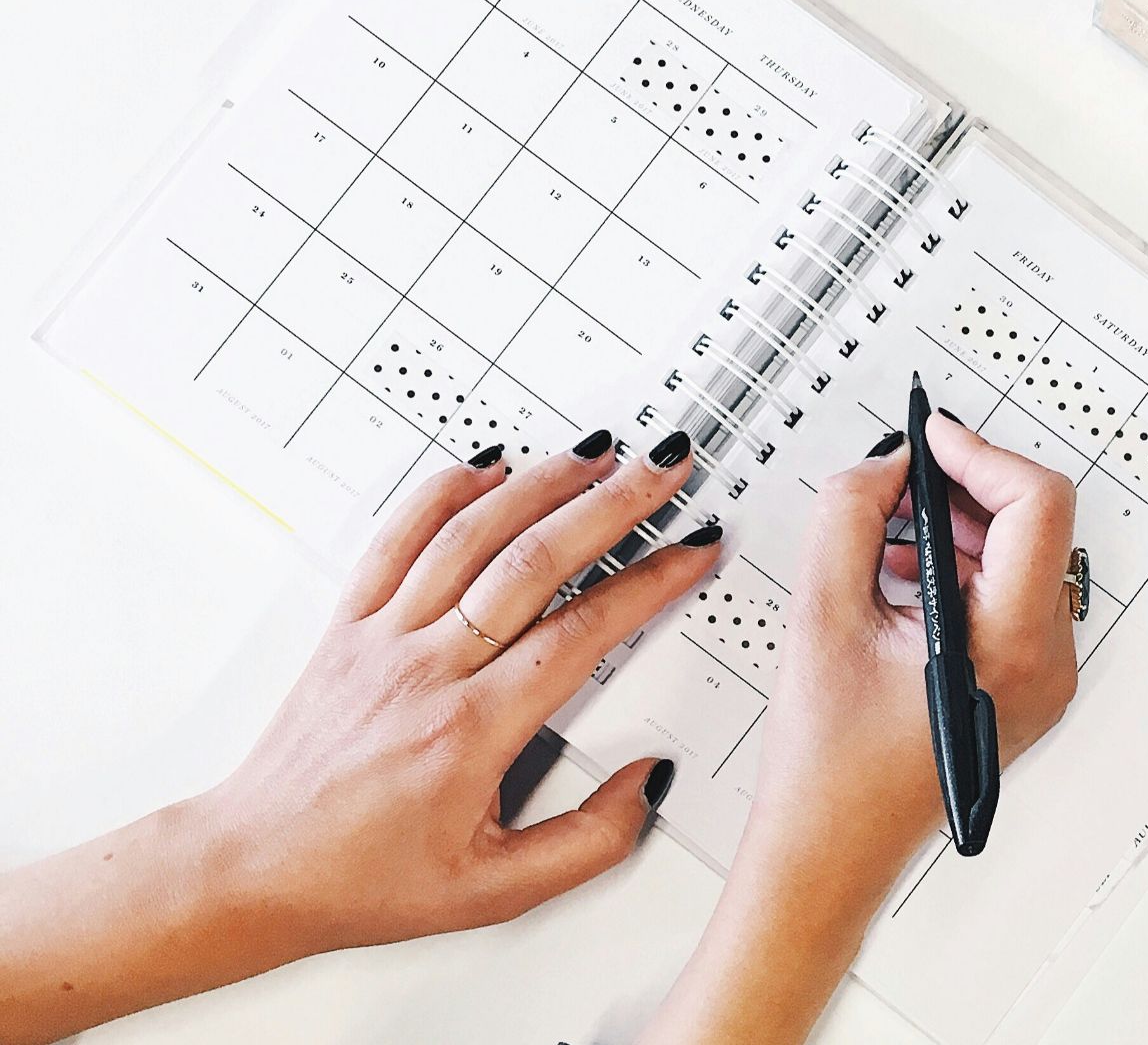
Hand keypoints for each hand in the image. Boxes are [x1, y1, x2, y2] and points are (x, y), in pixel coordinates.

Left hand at [0, 429, 721, 1042]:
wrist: (256, 868)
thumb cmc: (364, 879)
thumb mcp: (496, 893)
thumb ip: (589, 842)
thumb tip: (646, 783)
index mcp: (471, 732)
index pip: (581, 633)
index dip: (649, 582)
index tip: (691, 550)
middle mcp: (426, 670)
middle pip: (534, 561)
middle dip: (612, 504)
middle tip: (662, 468)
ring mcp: (382, 637)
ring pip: (470, 533)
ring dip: (541, 483)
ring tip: (597, 454)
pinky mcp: (348, 624)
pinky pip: (396, 536)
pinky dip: (443, 489)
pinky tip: (486, 466)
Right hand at [754, 416, 1080, 886]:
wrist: (831, 849)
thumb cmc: (828, 766)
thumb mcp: (821, 614)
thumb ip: (850, 514)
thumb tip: (887, 465)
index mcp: (1012, 646)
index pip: (1038, 505)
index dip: (980, 454)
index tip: (931, 438)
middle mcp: (1047, 664)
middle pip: (1036, 527)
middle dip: (967, 489)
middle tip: (902, 478)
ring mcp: (1042, 678)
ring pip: (1024, 558)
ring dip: (959, 527)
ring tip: (889, 535)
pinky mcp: (1023, 684)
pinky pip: (1009, 596)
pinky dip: (961, 567)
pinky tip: (902, 576)